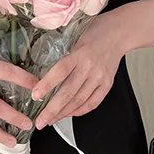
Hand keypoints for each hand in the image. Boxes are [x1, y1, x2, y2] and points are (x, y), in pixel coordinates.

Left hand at [32, 13, 124, 128]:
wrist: (119, 33)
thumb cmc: (94, 32)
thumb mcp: (74, 37)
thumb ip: (62, 54)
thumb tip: (41, 70)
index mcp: (79, 53)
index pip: (61, 71)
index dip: (47, 84)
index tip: (35, 95)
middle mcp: (90, 67)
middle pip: (68, 92)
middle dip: (52, 110)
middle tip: (40, 121)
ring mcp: (100, 77)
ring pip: (79, 101)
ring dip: (63, 113)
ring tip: (51, 120)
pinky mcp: (107, 84)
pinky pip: (92, 103)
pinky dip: (79, 111)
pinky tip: (69, 113)